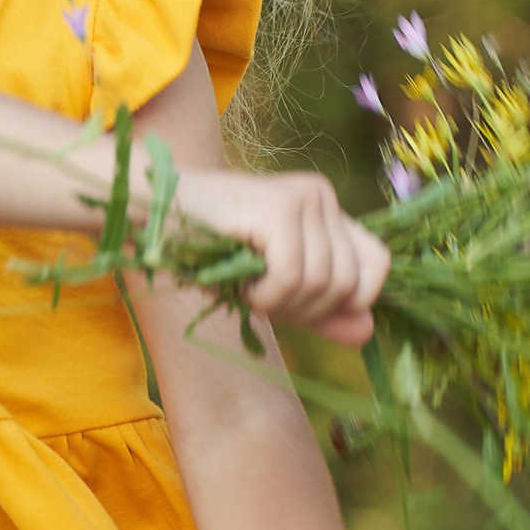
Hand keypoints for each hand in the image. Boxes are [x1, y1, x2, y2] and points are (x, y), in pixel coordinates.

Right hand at [171, 169, 389, 346]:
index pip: (378, 265)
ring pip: (323, 284)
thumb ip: (320, 308)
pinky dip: (265, 296)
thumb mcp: (272, 286)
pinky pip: (293, 278)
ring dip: (279, 304)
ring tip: (245, 288)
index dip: (348, 301)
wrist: (151, 213)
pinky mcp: (280, 209)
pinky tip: (240, 284)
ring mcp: (305, 198)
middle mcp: (323, 196)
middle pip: (351, 284)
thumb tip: (368, 333)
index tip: (300, 307)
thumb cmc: (204, 249)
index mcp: (326, 208)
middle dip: (306, 310)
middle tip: (260, 299)